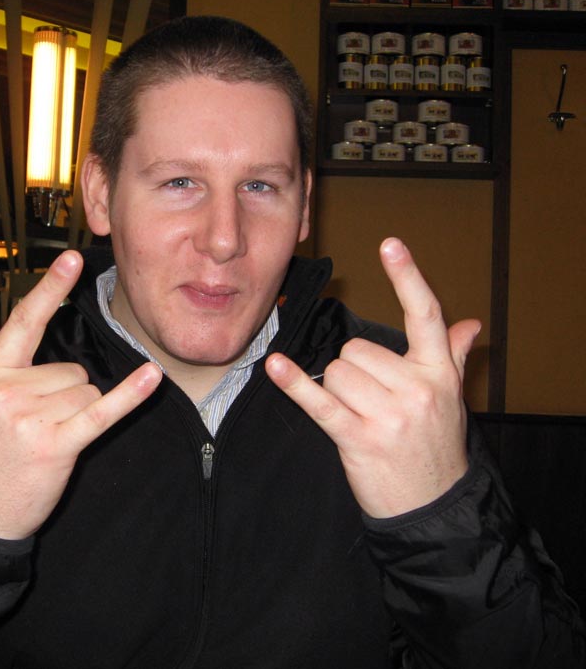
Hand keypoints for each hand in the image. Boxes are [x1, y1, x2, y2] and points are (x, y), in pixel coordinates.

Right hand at [0, 251, 161, 539]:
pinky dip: (130, 396)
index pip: (25, 322)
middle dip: (66, 395)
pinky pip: (101, 411)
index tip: (72, 258)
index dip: (51, 289)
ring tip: (47, 439)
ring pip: (88, 392)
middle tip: (39, 425)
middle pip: (73, 369)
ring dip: (78, 415)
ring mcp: (33, 417)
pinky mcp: (56, 444)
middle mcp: (10, 389)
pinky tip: (152, 376)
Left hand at [265, 238, 480, 517]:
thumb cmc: (436, 446)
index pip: (425, 315)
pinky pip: (319, 402)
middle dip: (355, 372)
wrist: (433, 505)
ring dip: (338, 392)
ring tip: (361, 417)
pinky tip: (276, 367)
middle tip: (372, 403)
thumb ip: (454, 356)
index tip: (390, 243)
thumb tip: (472, 323)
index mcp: (439, 373)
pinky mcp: (358, 438)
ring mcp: (388, 415)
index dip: (408, 277)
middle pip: (357, 349)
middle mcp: (417, 389)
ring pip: (336, 373)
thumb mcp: (452, 399)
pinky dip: (295, 384)